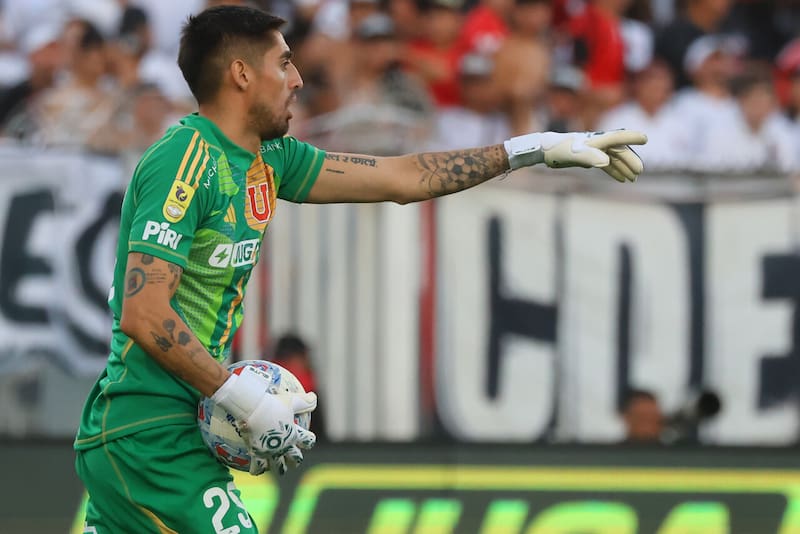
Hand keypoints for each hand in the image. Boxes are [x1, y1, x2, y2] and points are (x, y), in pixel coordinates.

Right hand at [212, 366, 316, 473]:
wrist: (252, 408)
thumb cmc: (272, 403)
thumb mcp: (292, 400)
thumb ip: (305, 401)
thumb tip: (314, 396)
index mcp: (294, 435)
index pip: (308, 441)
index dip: (309, 440)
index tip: (309, 439)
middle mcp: (284, 446)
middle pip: (295, 458)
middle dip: (296, 460)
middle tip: (295, 461)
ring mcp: (271, 452)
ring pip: (279, 467)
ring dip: (281, 469)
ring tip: (280, 470)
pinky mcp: (257, 454)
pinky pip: (258, 467)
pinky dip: (258, 470)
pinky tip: (257, 471)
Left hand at [504, 129, 647, 181]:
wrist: (545, 151)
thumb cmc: (559, 150)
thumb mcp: (574, 155)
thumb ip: (590, 157)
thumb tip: (606, 162)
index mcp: (597, 140)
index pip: (618, 137)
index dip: (632, 137)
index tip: (645, 138)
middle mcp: (598, 143)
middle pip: (619, 151)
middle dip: (630, 161)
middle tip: (638, 172)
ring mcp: (594, 150)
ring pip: (614, 159)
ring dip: (623, 168)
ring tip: (632, 179)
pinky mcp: (588, 158)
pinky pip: (606, 164)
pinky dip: (613, 171)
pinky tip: (620, 179)